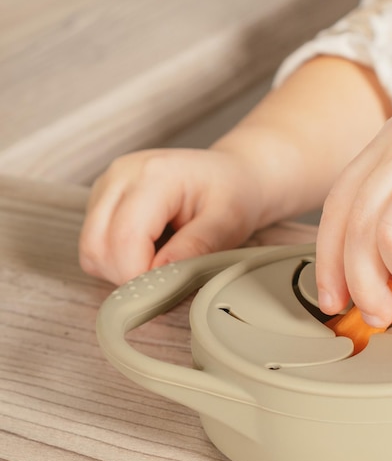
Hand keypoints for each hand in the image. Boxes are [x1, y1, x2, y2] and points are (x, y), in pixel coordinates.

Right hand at [79, 148, 262, 283]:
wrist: (230, 173)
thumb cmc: (232, 194)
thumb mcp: (227, 222)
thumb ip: (196, 247)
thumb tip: (161, 275)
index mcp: (154, 175)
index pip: (125, 239)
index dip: (140, 275)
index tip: (168, 287)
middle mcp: (121, 175)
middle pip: (97, 245)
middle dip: (128, 275)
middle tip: (166, 278)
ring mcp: (107, 185)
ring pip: (90, 248)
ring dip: (119, 269)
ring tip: (160, 262)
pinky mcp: (102, 199)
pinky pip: (94, 243)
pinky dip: (117, 259)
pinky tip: (149, 251)